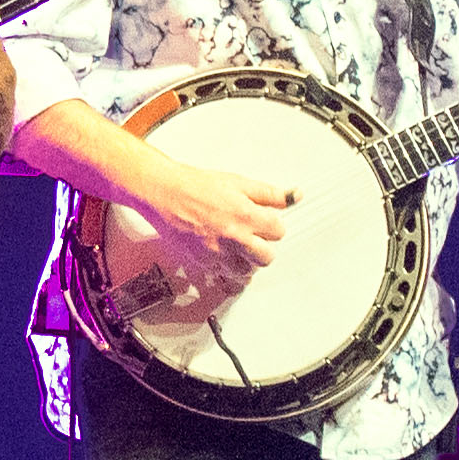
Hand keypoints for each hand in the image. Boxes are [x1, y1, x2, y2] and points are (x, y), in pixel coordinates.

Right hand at [122, 144, 296, 307]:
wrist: (165, 193)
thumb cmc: (196, 186)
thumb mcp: (238, 182)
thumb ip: (269, 193)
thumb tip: (294, 196)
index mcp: (246, 216)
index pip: (278, 232)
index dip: (273, 226)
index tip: (265, 223)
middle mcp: (234, 238)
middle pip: (266, 258)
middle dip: (264, 248)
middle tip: (255, 238)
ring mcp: (217, 253)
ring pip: (245, 272)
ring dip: (246, 262)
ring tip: (238, 248)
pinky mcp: (202, 262)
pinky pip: (222, 276)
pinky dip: (226, 269)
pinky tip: (224, 257)